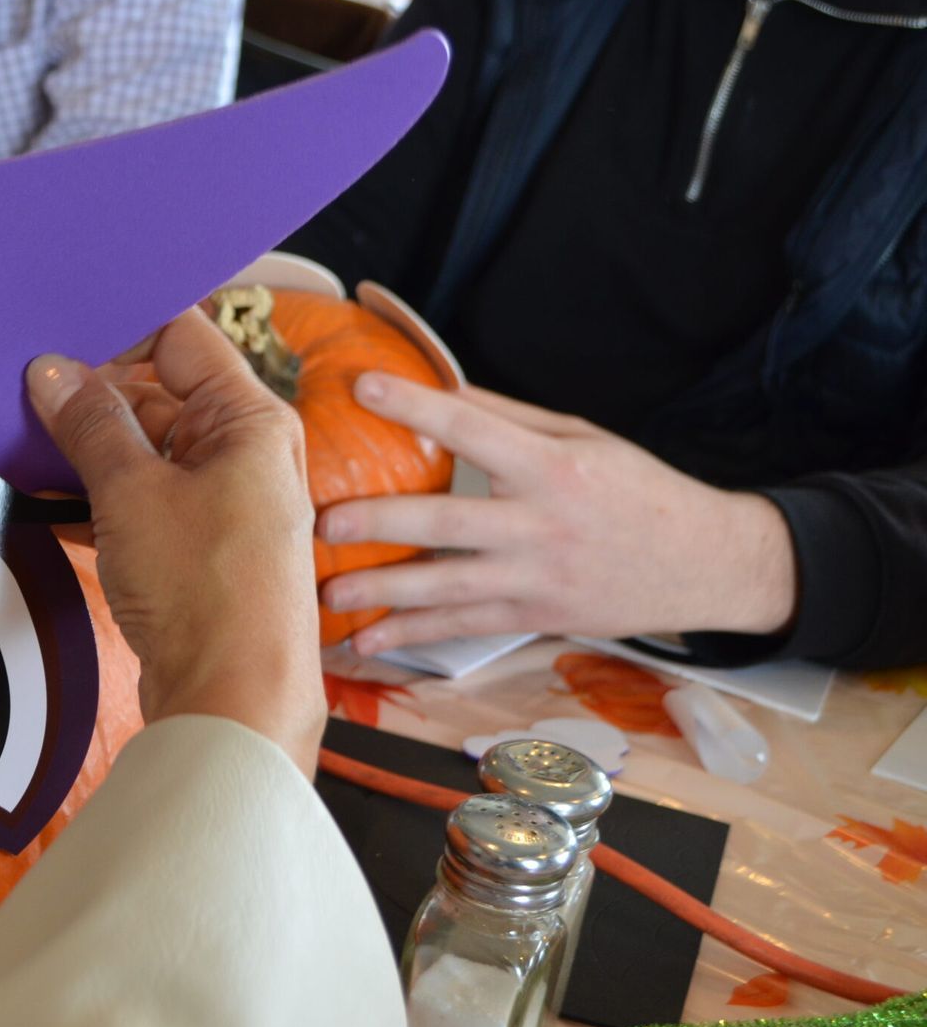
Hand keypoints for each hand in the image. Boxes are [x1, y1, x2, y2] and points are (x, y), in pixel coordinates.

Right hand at [25, 309, 325, 774]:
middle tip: (18, 394)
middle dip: (88, 396)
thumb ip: (89, 424)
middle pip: (156, 395)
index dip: (117, 330)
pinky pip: (140, 501)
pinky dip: (95, 499)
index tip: (53, 336)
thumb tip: (52, 371)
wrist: (236, 701)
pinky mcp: (197, 549)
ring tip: (18, 443)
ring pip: (142, 452)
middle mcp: (244, 452)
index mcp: (248, 419)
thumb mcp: (132, 491)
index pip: (179, 338)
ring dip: (84, 451)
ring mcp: (222, 502)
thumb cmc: (207, 590)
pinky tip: (41, 502)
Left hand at [318, 376, 797, 653]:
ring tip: (325, 592)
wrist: (705, 563)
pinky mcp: (536, 617)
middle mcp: (541, 525)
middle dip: (379, 523)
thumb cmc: (637, 489)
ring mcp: (537, 578)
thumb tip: (435, 391)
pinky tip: (366, 639)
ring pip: (446, 589)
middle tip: (320, 519)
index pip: (473, 428)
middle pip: (447, 523)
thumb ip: (506, 418)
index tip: (362, 387)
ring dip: (381, 592)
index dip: (415, 406)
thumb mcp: (582, 437)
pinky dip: (411, 636)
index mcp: (552, 466)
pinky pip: (462, 628)